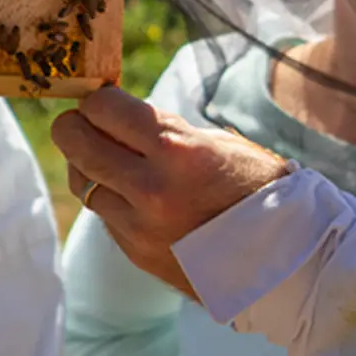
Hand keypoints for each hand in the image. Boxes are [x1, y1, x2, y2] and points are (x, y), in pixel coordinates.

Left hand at [53, 85, 291, 294]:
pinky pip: (103, 214)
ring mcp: (139, 226)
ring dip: (86, 164)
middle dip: (74, 125)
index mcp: (177, 150)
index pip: (104, 109)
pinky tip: (128, 190)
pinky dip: (108, 197)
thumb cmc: (257, 187)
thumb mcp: (217, 143)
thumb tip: (120, 118)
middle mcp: (150, 188)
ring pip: (80, 181)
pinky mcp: (136, 252)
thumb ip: (165, 131)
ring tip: (105, 155)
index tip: (102, 98)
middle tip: (83, 120)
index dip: (97, 98)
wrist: (281, 257)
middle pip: (76, 143)